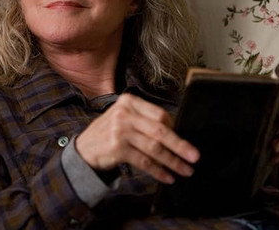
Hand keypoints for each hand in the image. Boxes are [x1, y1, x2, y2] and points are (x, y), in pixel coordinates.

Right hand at [75, 93, 198, 183]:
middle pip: (160, 130)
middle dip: (180, 145)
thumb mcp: (124, 117)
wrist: (84, 149)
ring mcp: (120, 131)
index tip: (185, 141)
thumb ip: (145, 120)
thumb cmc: (109, 132)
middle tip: (194, 156)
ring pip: (154, 148)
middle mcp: (124, 114)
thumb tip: (176, 133)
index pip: (159, 114)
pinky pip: (144, 161)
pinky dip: (158, 171)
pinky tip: (167, 177)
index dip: (175, 129)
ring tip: (185, 170)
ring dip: (172, 161)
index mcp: (129, 102)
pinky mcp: (117, 149)